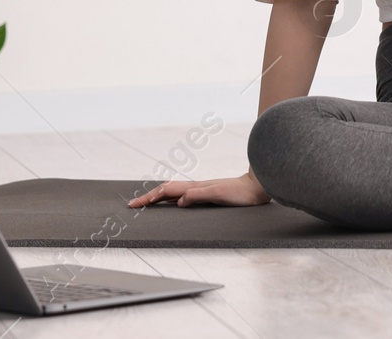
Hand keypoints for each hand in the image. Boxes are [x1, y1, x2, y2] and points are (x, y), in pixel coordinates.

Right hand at [127, 170, 271, 207]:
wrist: (257, 187)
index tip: (134, 204)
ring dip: (159, 197)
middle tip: (134, 204)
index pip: (166, 191)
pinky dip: (172, 199)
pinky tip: (173, 203)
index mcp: (195, 188)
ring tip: (147, 203)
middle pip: (167, 190)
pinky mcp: (208, 194)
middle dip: (149, 197)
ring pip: (174, 192)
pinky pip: (183, 196)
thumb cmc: (241, 193)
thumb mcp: (219, 194)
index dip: (149, 198)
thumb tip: (179, 200)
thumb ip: (200, 195)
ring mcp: (201, 190)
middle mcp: (196, 187)